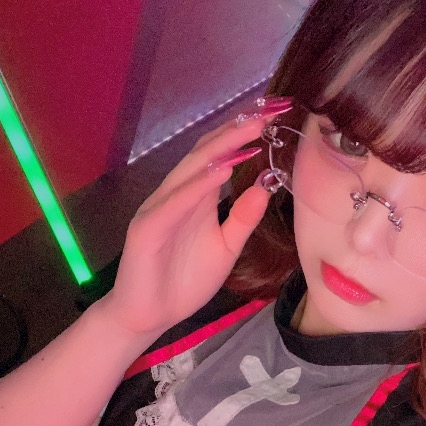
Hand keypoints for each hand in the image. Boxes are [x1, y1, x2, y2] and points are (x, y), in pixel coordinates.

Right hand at [99, 107, 283, 339]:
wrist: (149, 316)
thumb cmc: (183, 281)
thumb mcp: (226, 249)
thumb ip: (243, 219)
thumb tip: (265, 186)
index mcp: (197, 197)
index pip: (221, 155)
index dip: (246, 134)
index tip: (277, 113)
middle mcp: (177, 195)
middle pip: (207, 153)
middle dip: (238, 129)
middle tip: (269, 109)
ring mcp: (160, 209)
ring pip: (191, 170)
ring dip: (221, 148)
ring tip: (251, 130)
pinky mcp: (147, 229)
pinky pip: (174, 203)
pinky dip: (197, 186)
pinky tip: (220, 171)